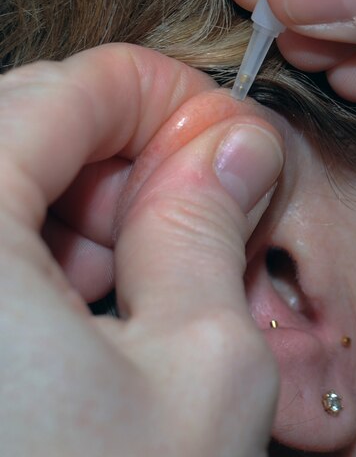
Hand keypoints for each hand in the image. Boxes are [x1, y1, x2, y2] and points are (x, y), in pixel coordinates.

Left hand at [0, 44, 282, 456]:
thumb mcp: (205, 367)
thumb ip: (210, 226)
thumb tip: (233, 143)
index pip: (66, 89)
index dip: (162, 94)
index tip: (226, 130)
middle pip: (20, 133)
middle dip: (128, 162)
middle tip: (207, 219)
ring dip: (92, 225)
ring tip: (167, 292)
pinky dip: (47, 276)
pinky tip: (107, 331)